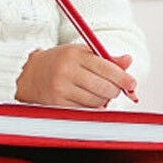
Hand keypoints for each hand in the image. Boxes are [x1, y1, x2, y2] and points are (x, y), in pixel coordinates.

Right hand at [15, 45, 136, 107]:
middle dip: (115, 90)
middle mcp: (67, 72)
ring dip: (104, 100)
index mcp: (75, 55)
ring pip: (95, 101)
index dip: (123, 78)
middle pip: (103, 87)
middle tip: (115, 89)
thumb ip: (106, 58)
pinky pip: (84, 110)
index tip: (133, 84)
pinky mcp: (56, 105)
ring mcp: (60, 90)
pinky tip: (89, 101)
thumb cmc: (61, 61)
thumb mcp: (82, 52)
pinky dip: (92, 108)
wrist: (29, 74)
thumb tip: (128, 60)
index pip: (106, 68)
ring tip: (100, 93)